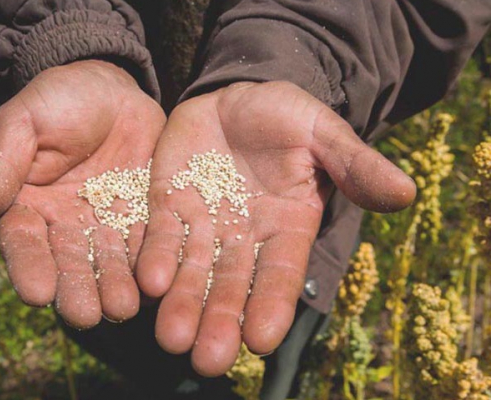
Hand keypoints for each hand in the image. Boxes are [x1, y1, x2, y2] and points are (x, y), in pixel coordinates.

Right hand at [0, 61, 165, 327]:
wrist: (111, 91)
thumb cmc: (59, 100)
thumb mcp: (25, 121)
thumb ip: (2, 162)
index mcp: (27, 206)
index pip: (23, 242)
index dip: (29, 267)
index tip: (36, 293)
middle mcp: (66, 225)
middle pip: (69, 263)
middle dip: (77, 290)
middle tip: (86, 316)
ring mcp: (107, 224)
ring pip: (110, 261)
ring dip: (115, 286)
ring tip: (124, 308)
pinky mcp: (143, 217)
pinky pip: (148, 242)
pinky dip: (152, 262)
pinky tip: (158, 282)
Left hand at [136, 81, 415, 375]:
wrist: (237, 96)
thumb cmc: (287, 117)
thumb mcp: (323, 134)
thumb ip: (355, 165)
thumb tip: (407, 193)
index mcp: (285, 228)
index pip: (279, 275)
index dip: (271, 305)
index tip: (261, 340)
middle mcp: (243, 237)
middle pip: (231, 286)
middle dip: (220, 322)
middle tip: (207, 360)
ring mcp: (203, 223)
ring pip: (191, 271)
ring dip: (182, 304)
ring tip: (170, 337)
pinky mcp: (168, 203)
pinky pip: (161, 235)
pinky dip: (156, 259)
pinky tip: (149, 282)